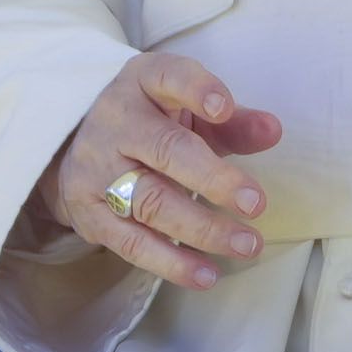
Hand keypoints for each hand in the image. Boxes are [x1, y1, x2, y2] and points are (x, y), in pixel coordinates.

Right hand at [33, 52, 282, 289]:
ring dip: (204, 229)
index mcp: (143, 83)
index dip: (196, 89)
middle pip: (165, 149)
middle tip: (256, 204)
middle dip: (213, 179)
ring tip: (248, 245)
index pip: (168, 76)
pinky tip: (208, 274)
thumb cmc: (154, 124)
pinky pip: (132, 243)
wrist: (78, 146)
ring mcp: (96, 168)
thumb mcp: (189, 111)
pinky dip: (172, 262)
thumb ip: (233, 122)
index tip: (224, 108)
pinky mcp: (88, 212)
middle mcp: (115, 121)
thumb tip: (272, 131)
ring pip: (150, 202)